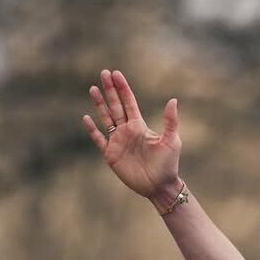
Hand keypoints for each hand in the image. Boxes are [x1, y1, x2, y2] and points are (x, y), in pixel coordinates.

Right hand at [82, 69, 181, 199]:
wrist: (159, 186)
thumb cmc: (168, 165)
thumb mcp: (171, 141)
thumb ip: (170, 121)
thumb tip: (173, 100)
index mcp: (139, 126)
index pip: (129, 103)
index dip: (123, 88)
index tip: (116, 73)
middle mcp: (127, 131)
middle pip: (116, 106)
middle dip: (110, 90)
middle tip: (104, 72)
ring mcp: (118, 142)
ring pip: (106, 118)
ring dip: (99, 104)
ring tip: (93, 89)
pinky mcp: (111, 155)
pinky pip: (99, 139)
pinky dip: (92, 130)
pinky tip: (86, 118)